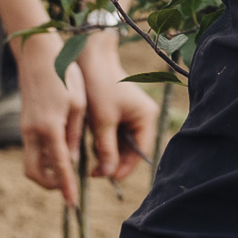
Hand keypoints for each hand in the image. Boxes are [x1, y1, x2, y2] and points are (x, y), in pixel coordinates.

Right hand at [15, 43, 84, 207]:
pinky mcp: (25, 124)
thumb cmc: (64, 76)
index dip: (66, 187)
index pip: (58, 166)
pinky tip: (60, 153)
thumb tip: (71, 160)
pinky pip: (32, 149)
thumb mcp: (78, 104)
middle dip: (50, 184)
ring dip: (46, 171)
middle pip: (34, 172)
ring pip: (31, 162)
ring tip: (67, 172)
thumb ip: (74, 134)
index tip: (73, 203)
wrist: (38, 56)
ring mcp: (26, 128)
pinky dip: (44, 157)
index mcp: (50, 127)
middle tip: (68, 187)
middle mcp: (33, 132)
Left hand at [79, 33, 156, 186]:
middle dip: (113, 160)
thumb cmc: (99, 87)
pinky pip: (115, 135)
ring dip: (107, 151)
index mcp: (146, 118)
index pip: (140, 152)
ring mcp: (133, 115)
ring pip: (121, 144)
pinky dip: (104, 141)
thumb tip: (108, 175)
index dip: (123, 168)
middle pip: (131, 150)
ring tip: (91, 154)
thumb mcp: (102, 123)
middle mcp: (144, 117)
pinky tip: (92, 142)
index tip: (104, 177)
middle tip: (93, 172)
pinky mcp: (122, 113)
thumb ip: (107, 150)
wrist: (90, 60)